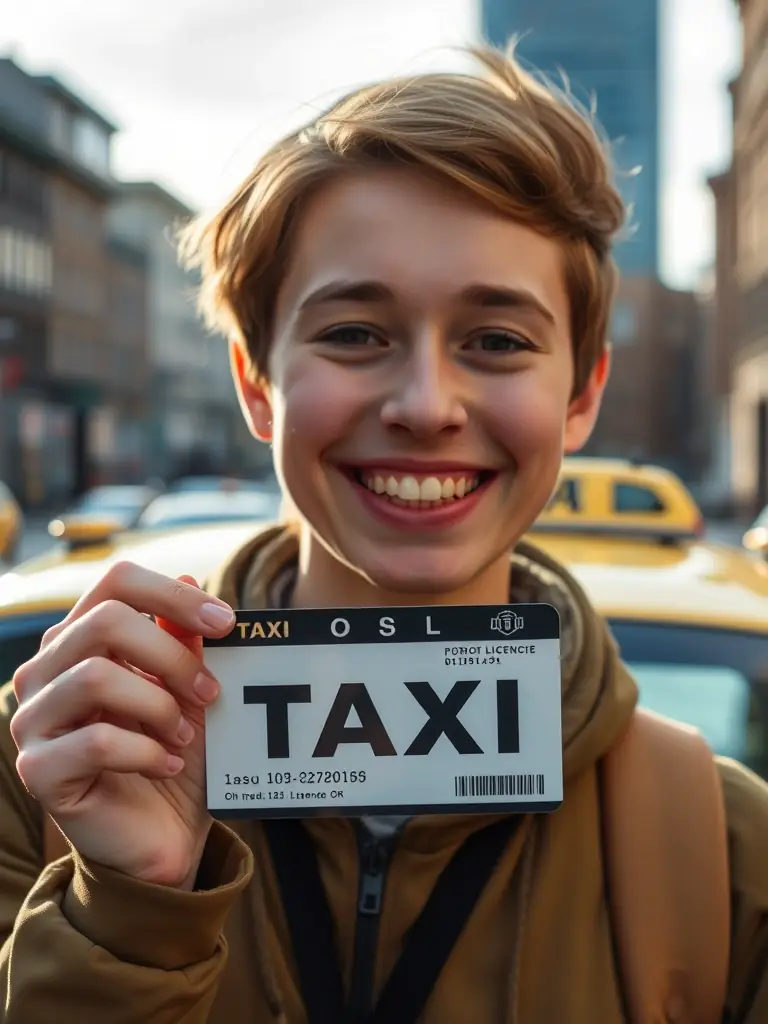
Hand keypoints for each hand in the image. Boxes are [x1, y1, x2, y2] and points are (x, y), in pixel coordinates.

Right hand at [10, 562, 235, 888]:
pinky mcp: (39, 770)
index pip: (114, 583)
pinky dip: (146, 752)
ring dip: (158, 706)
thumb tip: (192, 578)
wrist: (162, 836)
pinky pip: (95, 741)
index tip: (227, 622)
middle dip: (171, 655)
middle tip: (210, 694)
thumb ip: (183, 640)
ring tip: (185, 737)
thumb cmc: (174, 756)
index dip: (172, 593)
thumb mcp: (189, 692)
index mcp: (80, 641)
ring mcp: (34, 721)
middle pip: (104, 622)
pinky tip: (167, 766)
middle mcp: (45, 672)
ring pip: (95, 677)